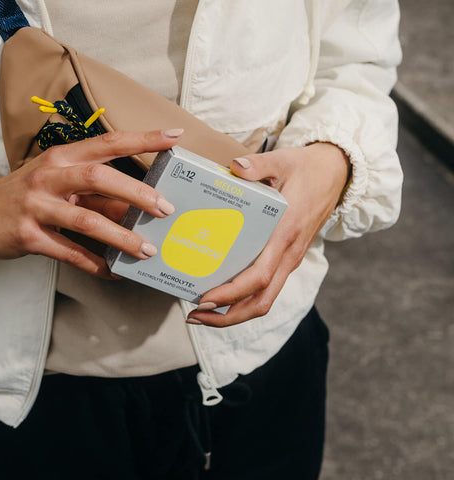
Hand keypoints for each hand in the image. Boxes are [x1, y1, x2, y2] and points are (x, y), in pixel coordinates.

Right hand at [0, 129, 182, 277]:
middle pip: (99, 178)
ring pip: (87, 221)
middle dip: (137, 194)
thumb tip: (142, 208)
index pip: (109, 142)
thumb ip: (99, 194)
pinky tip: (114, 271)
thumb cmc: (33, 193)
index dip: (142, 138)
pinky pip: (70, 253)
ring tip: (146, 250)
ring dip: (121, 237)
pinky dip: (96, 265)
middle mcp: (51, 176)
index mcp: (64, 157)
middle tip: (165, 209)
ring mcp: (37, 206)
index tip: (173, 135)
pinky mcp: (28, 236)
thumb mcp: (63, 183)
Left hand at [187, 142, 349, 325]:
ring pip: (265, 299)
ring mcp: (290, 259)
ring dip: (235, 312)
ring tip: (203, 312)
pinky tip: (223, 294)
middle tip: (195, 316)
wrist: (336, 174)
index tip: (206, 300)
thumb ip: (259, 165)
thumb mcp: (283, 160)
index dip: (232, 293)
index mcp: (285, 233)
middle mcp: (289, 254)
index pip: (259, 276)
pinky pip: (267, 288)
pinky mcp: (288, 258)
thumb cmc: (307, 169)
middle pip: (261, 301)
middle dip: (228, 316)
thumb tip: (235, 167)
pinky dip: (244, 299)